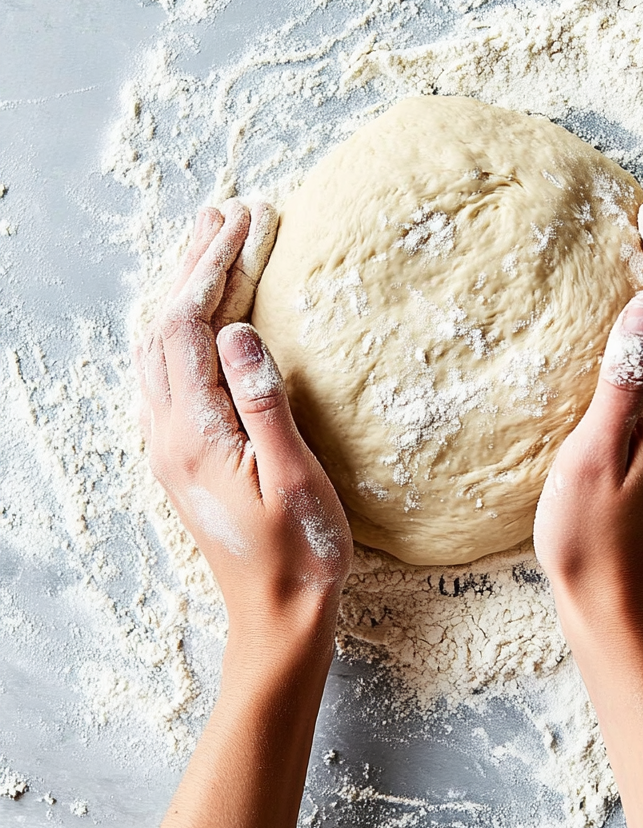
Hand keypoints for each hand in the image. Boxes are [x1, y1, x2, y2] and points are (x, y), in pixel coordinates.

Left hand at [137, 200, 351, 655]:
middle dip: (193, 263)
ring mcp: (169, 446)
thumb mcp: (293, 476)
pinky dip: (180, 327)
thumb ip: (263, 401)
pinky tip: (200, 318)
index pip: (189, 326)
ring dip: (182, 291)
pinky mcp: (182, 456)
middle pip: (163, 327)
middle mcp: (168, 434)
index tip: (245, 220)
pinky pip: (165, 373)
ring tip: (210, 244)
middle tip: (224, 212)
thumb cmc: (299, 552)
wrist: (276, 616)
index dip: (213, 265)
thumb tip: (239, 328)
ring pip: (158, 348)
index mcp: (193, 434)